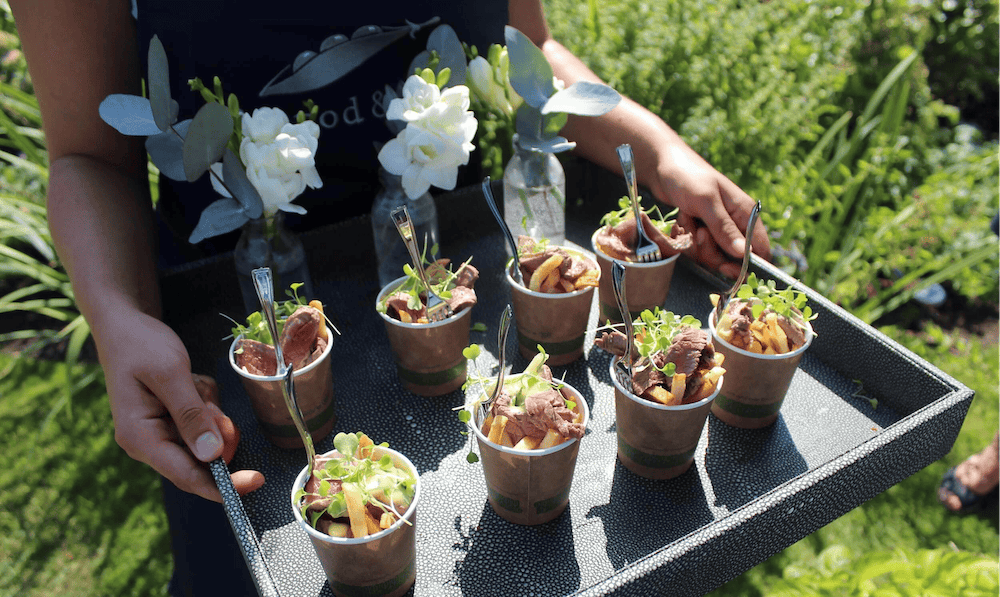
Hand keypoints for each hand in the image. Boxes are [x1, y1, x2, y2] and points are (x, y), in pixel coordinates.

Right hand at [99, 310, 264, 500]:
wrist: (124, 325)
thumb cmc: (140, 345)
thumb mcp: (170, 373)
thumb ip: (191, 414)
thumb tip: (212, 455)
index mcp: (140, 437)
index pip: (186, 475)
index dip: (223, 485)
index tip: (256, 481)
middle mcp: (148, 442)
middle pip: (201, 458)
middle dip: (216, 428)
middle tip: (205, 394)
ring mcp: (161, 433)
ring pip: (207, 437)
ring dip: (210, 409)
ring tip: (191, 381)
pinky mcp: (172, 421)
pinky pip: (205, 421)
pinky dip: (207, 400)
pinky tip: (191, 381)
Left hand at [650, 143, 770, 278]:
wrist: (661, 166)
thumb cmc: (688, 176)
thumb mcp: (706, 201)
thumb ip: (724, 228)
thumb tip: (744, 254)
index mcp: (745, 213)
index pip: (760, 249)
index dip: (747, 264)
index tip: (725, 268)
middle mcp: (734, 223)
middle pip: (731, 258)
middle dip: (712, 252)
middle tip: (698, 233)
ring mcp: (715, 229)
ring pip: (711, 256)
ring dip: (695, 244)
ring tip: (687, 221)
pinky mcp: (699, 231)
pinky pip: (695, 249)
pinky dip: (685, 240)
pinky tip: (681, 223)